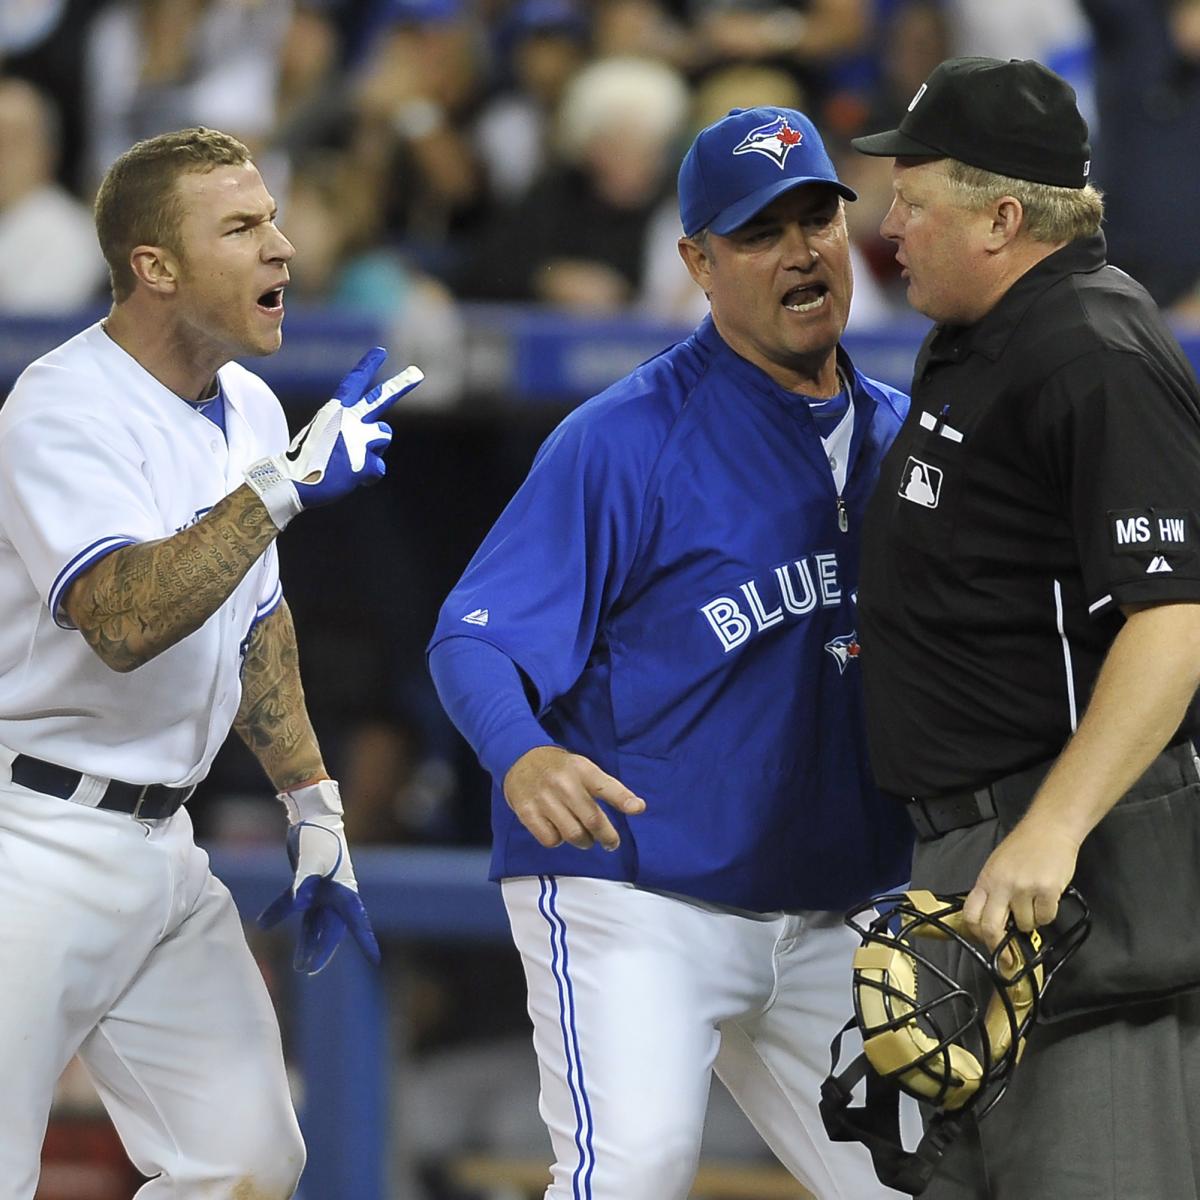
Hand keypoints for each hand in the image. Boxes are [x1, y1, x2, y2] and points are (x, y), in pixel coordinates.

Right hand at [244, 347, 422, 528]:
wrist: (292, 482)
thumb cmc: (307, 461)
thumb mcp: (325, 437)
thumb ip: (350, 433)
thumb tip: (373, 444)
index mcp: (334, 411)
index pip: (354, 383)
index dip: (367, 367)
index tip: (381, 352)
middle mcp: (349, 420)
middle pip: (380, 399)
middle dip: (400, 385)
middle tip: (417, 373)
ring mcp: (358, 440)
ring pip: (384, 436)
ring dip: (374, 450)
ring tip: (350, 462)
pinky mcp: (364, 462)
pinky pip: (378, 469)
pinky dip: (368, 477)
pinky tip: (350, 478)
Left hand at [257, 779, 380, 973]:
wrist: (310, 815)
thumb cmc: (318, 836)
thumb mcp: (310, 860)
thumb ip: (302, 885)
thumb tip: (298, 907)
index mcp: (344, 890)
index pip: (358, 922)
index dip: (366, 941)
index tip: (375, 959)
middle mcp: (335, 894)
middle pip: (331, 929)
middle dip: (321, 951)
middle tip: (308, 970)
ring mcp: (321, 890)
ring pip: (315, 923)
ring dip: (306, 941)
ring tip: (298, 964)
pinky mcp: (307, 884)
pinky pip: (298, 907)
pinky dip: (284, 914)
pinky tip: (265, 924)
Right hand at [504, 746, 645, 850]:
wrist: (521, 760)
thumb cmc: (560, 769)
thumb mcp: (585, 769)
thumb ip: (609, 788)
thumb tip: (638, 808)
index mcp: (581, 769)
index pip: (605, 786)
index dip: (623, 799)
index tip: (638, 808)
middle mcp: (563, 783)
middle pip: (592, 819)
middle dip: (607, 836)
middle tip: (611, 843)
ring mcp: (543, 798)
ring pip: (573, 834)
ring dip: (584, 842)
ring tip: (585, 838)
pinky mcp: (527, 812)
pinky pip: (551, 840)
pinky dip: (559, 841)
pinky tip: (559, 831)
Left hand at [962, 816, 1080, 947]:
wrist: (1049, 829)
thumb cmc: (1022, 848)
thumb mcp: (997, 866)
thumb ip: (992, 891)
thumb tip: (990, 922)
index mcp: (985, 880)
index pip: (970, 914)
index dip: (975, 934)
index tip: (984, 943)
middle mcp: (1001, 885)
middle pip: (991, 928)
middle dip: (998, 946)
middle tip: (1007, 958)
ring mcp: (1024, 889)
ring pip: (1024, 925)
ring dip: (1031, 922)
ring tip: (1034, 903)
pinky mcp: (1047, 890)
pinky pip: (1046, 918)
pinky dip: (1047, 914)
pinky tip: (1048, 898)